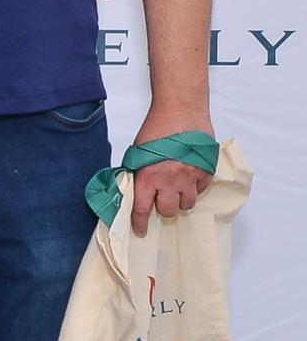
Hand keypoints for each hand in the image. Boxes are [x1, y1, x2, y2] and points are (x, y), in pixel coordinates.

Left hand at [130, 109, 214, 236]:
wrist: (181, 109)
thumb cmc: (156, 127)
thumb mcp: (138, 152)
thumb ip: (137, 173)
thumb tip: (134, 189)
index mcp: (148, 177)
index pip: (142, 210)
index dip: (140, 223)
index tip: (140, 231)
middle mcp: (170, 181)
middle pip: (168, 211)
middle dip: (164, 208)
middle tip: (162, 198)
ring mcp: (190, 177)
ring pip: (187, 204)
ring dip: (181, 199)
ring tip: (177, 189)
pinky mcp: (206, 171)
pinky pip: (201, 189)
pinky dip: (195, 187)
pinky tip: (190, 176)